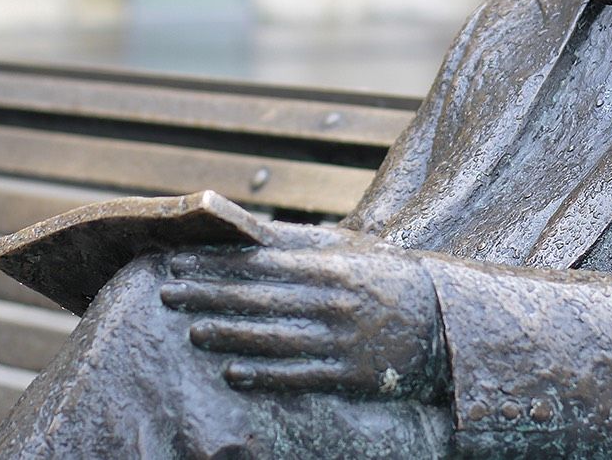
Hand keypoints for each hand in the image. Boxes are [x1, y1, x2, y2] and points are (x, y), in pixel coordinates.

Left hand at [159, 240, 447, 401]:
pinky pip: (299, 377)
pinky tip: (233, 374)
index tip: (178, 260)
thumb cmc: (385, 282)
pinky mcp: (350, 377)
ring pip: (273, 338)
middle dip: (208, 294)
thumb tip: (247, 235)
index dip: (215, 262)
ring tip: (193, 330)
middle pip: (257, 298)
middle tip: (167, 291)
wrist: (445, 324)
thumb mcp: (348, 254)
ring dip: (228, 334)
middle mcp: (332, 303)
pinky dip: (264, 375)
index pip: (259, 263)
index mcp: (329, 268)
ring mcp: (340, 342)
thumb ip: (299, 246)